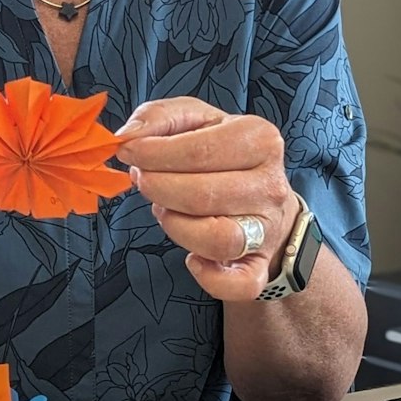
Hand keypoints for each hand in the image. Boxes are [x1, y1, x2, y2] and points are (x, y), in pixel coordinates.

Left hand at [115, 97, 299, 301]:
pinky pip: (240, 283)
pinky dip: (211, 278)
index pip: (200, 150)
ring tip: (165, 209)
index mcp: (261, 140)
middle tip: (143, 180)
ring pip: (218, 239)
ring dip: (176, 226)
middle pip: (203, 195)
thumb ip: (161, 116)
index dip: (154, 153)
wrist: (264, 196)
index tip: (129, 152)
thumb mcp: (198, 120)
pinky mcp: (260, 264)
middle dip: (158, 188)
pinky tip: (193, 260)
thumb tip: (130, 134)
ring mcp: (268, 228)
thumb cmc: (224, 155)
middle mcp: (271, 185)